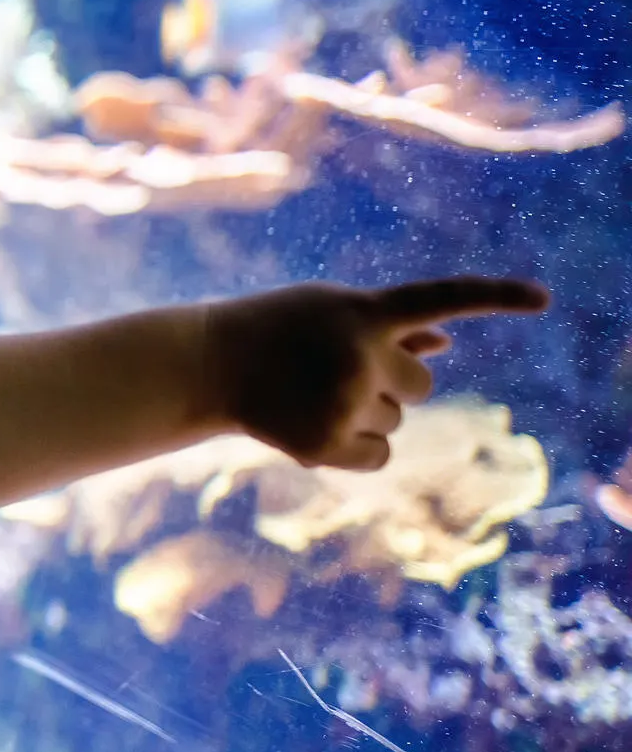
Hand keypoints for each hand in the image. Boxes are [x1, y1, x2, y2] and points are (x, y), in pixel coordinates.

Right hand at [201, 276, 549, 469]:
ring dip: (364, 412)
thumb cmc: (274, 328)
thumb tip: (445, 342)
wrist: (206, 363)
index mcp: (363, 310)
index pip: (442, 296)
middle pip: (418, 384)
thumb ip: (386, 326)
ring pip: (394, 420)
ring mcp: (345, 401)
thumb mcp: (328, 312)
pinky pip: (378, 454)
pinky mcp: (328, 444)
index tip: (545, 300)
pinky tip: (312, 427)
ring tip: (308, 395)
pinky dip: (354, 448)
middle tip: (332, 373)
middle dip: (388, 382)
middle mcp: (360, 354)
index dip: (496, 296)